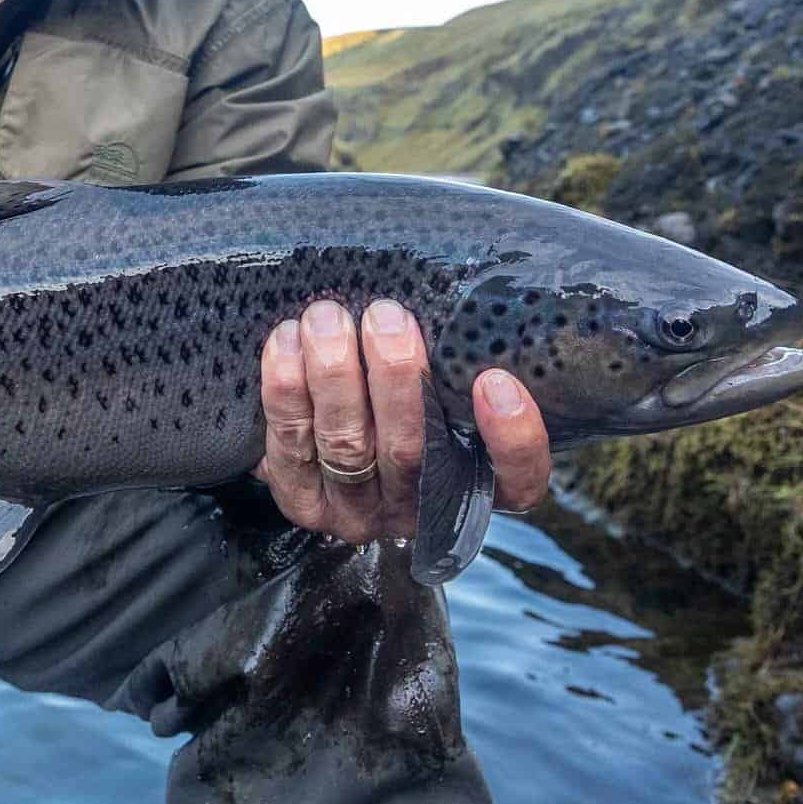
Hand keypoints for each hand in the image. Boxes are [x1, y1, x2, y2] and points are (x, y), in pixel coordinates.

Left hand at [254, 299, 550, 540]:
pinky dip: (285, 391)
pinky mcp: (301, 502)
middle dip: (396, 378)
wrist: (322, 442)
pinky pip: (289, 448)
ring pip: (347, 447)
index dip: (514, 440)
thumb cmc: (401, 392)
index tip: (496, 380)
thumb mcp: (444, 388)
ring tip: (327, 319)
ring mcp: (357, 512)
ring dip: (334, 376)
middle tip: (385, 316)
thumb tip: (459, 291)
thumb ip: (457, 361)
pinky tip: (287, 342)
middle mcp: (418, 507)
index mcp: (474, 486)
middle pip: (412, 452)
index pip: (517, 483)